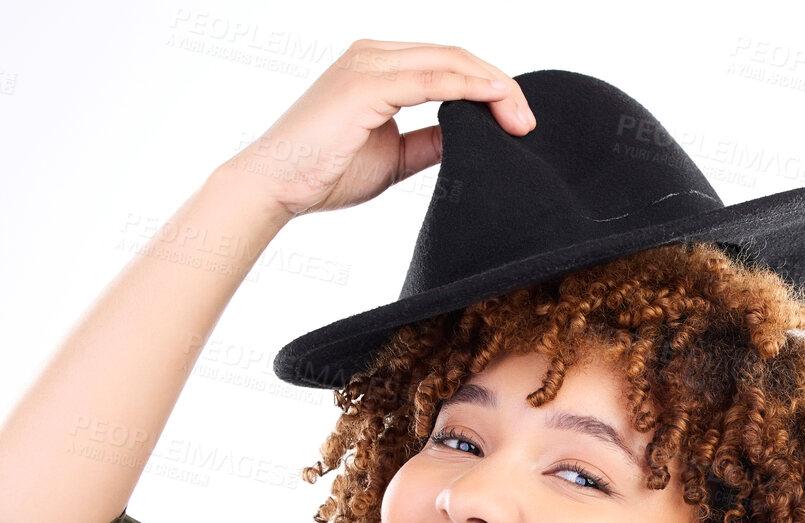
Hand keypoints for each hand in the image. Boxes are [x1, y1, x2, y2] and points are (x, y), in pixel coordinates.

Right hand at [225, 39, 534, 219]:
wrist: (276, 185)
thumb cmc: (324, 173)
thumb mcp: (393, 157)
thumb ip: (429, 141)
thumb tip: (467, 138)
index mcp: (379, 68)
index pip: (448, 66)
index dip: (488, 89)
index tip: (517, 122)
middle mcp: (375, 55)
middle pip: (456, 56)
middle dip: (500, 86)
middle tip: (528, 122)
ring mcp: (370, 64)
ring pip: (450, 61)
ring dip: (493, 87)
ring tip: (521, 118)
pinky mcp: (367, 82)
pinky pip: (431, 78)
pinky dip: (467, 86)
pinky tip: (495, 98)